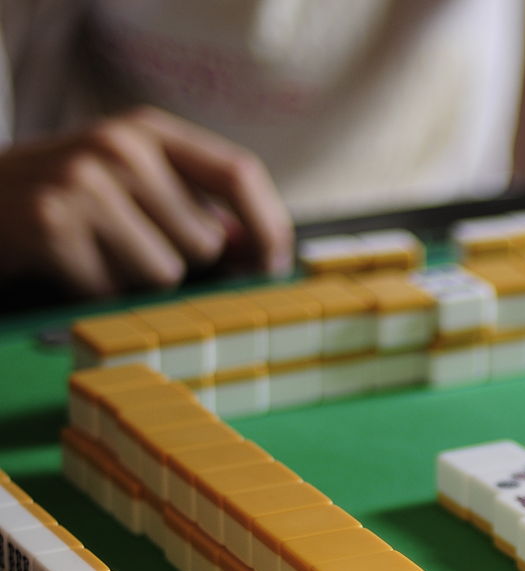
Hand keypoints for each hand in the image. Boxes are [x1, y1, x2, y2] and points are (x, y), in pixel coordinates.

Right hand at [0, 106, 292, 297]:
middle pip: (205, 241)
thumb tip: (261, 252)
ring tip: (98, 249)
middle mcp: (119, 147)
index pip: (239, 173)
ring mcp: (83, 184)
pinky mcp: (52, 226)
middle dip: (180, 258)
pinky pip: (113, 290)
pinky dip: (97, 290)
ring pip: (165, 272)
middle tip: (129, 241)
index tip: (275, 265)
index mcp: (149, 130)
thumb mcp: (134, 177)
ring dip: (136, 278)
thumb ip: (197, 202)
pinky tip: (71, 263)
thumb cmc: (73, 196)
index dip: (269, 226)